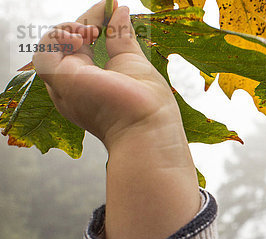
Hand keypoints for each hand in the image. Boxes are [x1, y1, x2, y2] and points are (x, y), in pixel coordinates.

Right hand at [32, 1, 181, 150]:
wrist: (148, 128)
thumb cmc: (148, 105)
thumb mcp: (133, 62)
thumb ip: (122, 37)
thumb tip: (120, 11)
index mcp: (91, 85)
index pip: (84, 47)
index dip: (94, 24)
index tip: (111, 7)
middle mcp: (75, 88)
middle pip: (68, 44)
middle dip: (85, 23)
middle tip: (105, 12)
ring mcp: (66, 86)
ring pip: (52, 47)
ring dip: (70, 29)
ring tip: (93, 31)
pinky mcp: (60, 82)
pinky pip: (45, 51)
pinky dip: (61, 37)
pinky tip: (83, 38)